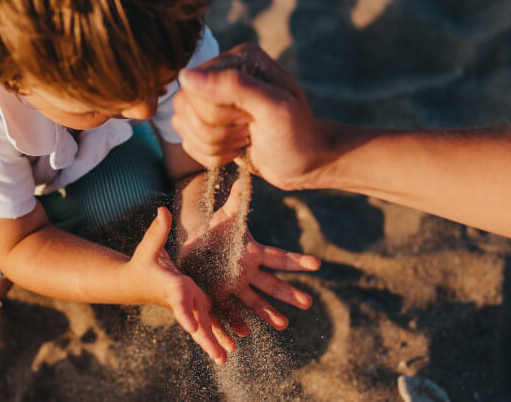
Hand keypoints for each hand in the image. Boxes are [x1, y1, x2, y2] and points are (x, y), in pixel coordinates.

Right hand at [125, 206, 233, 363]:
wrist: (135, 282)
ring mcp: (189, 304)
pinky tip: (230, 346)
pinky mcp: (194, 304)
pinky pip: (207, 322)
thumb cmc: (142, 262)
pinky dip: (217, 334)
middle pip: (195, 321)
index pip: (179, 301)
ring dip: (214, 341)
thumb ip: (157, 231)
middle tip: (220, 357)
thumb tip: (162, 211)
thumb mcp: (149, 246)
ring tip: (226, 357)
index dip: (185, 313)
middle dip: (206, 338)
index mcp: (172, 286)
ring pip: (203, 326)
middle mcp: (182, 299)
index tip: (192, 327)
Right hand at [172, 43, 333, 190]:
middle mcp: (220, 74)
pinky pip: (187, 142)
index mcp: (237, 59)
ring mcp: (211, 99)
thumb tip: (187, 76)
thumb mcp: (274, 108)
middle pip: (185, 106)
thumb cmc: (297, 135)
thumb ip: (234, 86)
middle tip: (248, 131)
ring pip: (182, 125)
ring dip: (213, 145)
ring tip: (243, 140)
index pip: (195, 86)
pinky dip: (211, 155)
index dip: (217, 112)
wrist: (306, 163)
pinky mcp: (207, 124)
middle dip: (216, 131)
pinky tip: (236, 150)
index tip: (249, 119)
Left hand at [178, 180, 320, 334]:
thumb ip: (237, 200)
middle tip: (308, 302)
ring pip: (254, 302)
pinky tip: (243, 333)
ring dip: (268, 314)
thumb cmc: (213, 231)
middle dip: (289, 294)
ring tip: (283, 324)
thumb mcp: (225, 216)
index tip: (317, 264)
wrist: (193, 247)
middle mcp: (248, 273)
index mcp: (253, 254)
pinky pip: (229, 311)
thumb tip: (248, 176)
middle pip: (272, 284)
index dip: (297, 261)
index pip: (279, 257)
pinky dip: (236, 322)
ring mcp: (235, 287)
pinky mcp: (218, 296)